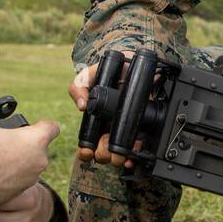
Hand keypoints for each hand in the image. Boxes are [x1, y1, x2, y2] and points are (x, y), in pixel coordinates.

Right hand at [0, 96, 59, 208]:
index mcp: (36, 140)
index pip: (52, 128)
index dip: (44, 125)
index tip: (36, 126)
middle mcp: (40, 159)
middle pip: (39, 148)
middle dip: (25, 146)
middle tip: (7, 144)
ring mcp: (32, 177)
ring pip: (30, 166)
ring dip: (19, 163)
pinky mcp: (21, 191)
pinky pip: (20, 181)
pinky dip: (11, 178)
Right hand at [71, 51, 135, 167]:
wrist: (135, 64)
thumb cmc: (111, 70)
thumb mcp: (89, 75)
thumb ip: (79, 87)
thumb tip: (82, 106)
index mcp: (95, 121)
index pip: (88, 143)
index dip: (86, 151)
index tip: (87, 151)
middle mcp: (109, 128)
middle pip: (103, 152)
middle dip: (103, 155)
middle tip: (106, 149)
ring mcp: (126, 129)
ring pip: (120, 152)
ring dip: (118, 157)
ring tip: (119, 154)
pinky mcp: (142, 127)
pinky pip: (139, 146)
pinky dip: (135, 154)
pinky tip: (134, 156)